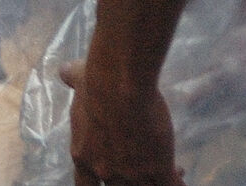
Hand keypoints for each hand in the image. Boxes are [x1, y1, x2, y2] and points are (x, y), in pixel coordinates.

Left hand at [65, 61, 182, 185]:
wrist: (120, 86)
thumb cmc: (96, 83)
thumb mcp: (78, 84)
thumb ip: (72, 81)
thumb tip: (65, 71)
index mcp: (83, 156)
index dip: (98, 184)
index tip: (109, 176)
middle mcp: (106, 171)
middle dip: (133, 179)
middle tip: (144, 168)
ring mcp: (132, 173)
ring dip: (156, 180)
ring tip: (172, 168)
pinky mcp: (158, 169)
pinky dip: (176, 181)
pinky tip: (180, 172)